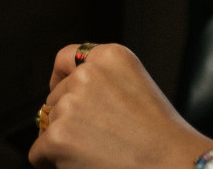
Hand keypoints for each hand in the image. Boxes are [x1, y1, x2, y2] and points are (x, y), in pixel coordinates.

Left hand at [31, 43, 211, 168]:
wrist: (174, 166)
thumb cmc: (164, 139)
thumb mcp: (137, 87)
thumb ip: (103, 82)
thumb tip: (62, 93)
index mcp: (111, 56)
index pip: (66, 58)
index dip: (61, 81)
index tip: (64, 96)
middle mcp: (87, 73)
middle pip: (55, 97)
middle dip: (68, 119)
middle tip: (101, 140)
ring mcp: (71, 103)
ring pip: (48, 127)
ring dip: (64, 143)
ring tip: (100, 154)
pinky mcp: (59, 135)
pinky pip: (38, 152)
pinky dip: (52, 163)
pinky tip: (83, 165)